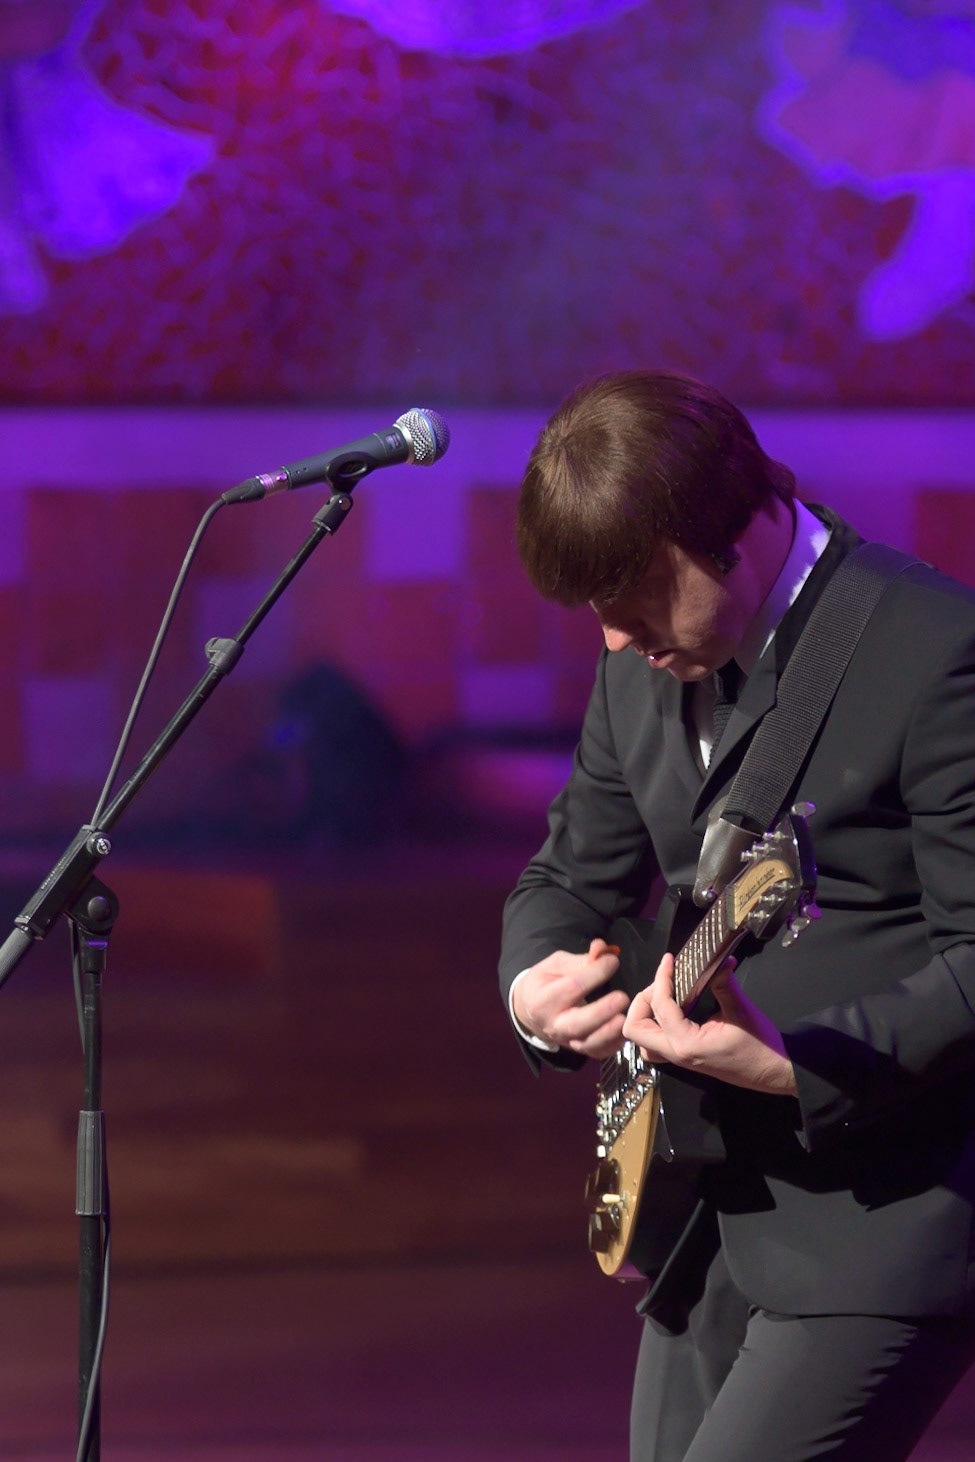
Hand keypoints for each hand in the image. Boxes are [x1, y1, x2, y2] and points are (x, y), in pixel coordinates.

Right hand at [512, 938, 627, 1058]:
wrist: (530, 1010)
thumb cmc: (545, 982)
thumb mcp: (555, 965)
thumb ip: (581, 959)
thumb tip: (602, 950)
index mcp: (543, 999)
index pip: (572, 987)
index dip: (595, 973)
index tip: (613, 961)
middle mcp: (553, 1024)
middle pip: (577, 1023)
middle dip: (602, 1011)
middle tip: (622, 998)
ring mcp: (566, 1040)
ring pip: (588, 1043)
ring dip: (609, 1033)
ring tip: (625, 1019)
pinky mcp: (578, 1050)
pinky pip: (597, 1053)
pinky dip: (613, 1046)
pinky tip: (625, 1033)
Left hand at [621, 952, 797, 1096]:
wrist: (773, 1072)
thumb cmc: (760, 1045)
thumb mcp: (741, 1009)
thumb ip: (723, 982)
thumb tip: (718, 958)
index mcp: (687, 1043)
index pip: (660, 1006)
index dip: (662, 978)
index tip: (669, 960)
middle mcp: (676, 1053)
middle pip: (635, 1028)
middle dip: (643, 1000)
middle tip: (664, 981)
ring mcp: (678, 1058)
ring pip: (641, 1039)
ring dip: (645, 1014)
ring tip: (665, 994)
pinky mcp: (683, 1056)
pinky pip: (654, 1043)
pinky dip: (654, 1025)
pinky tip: (672, 1009)